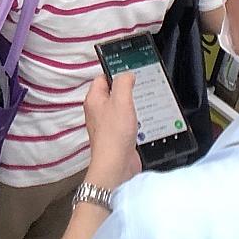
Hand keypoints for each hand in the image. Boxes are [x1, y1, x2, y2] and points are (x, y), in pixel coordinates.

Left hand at [83, 74, 140, 189]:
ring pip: (120, 108)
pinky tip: (143, 122)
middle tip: (140, 89)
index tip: (130, 72)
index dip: (116, 74)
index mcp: (94, 99)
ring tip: (143, 105)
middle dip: (127, 91)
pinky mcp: (116, 136)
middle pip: (113, 93)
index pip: (103, 77)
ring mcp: (107, 124)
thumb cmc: (114, 135)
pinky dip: (135, 121)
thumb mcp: (121, 101)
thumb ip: (124, 83)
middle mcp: (98, 111)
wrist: (116, 165)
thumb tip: (127, 74)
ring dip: (132, 107)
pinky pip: (126, 122)